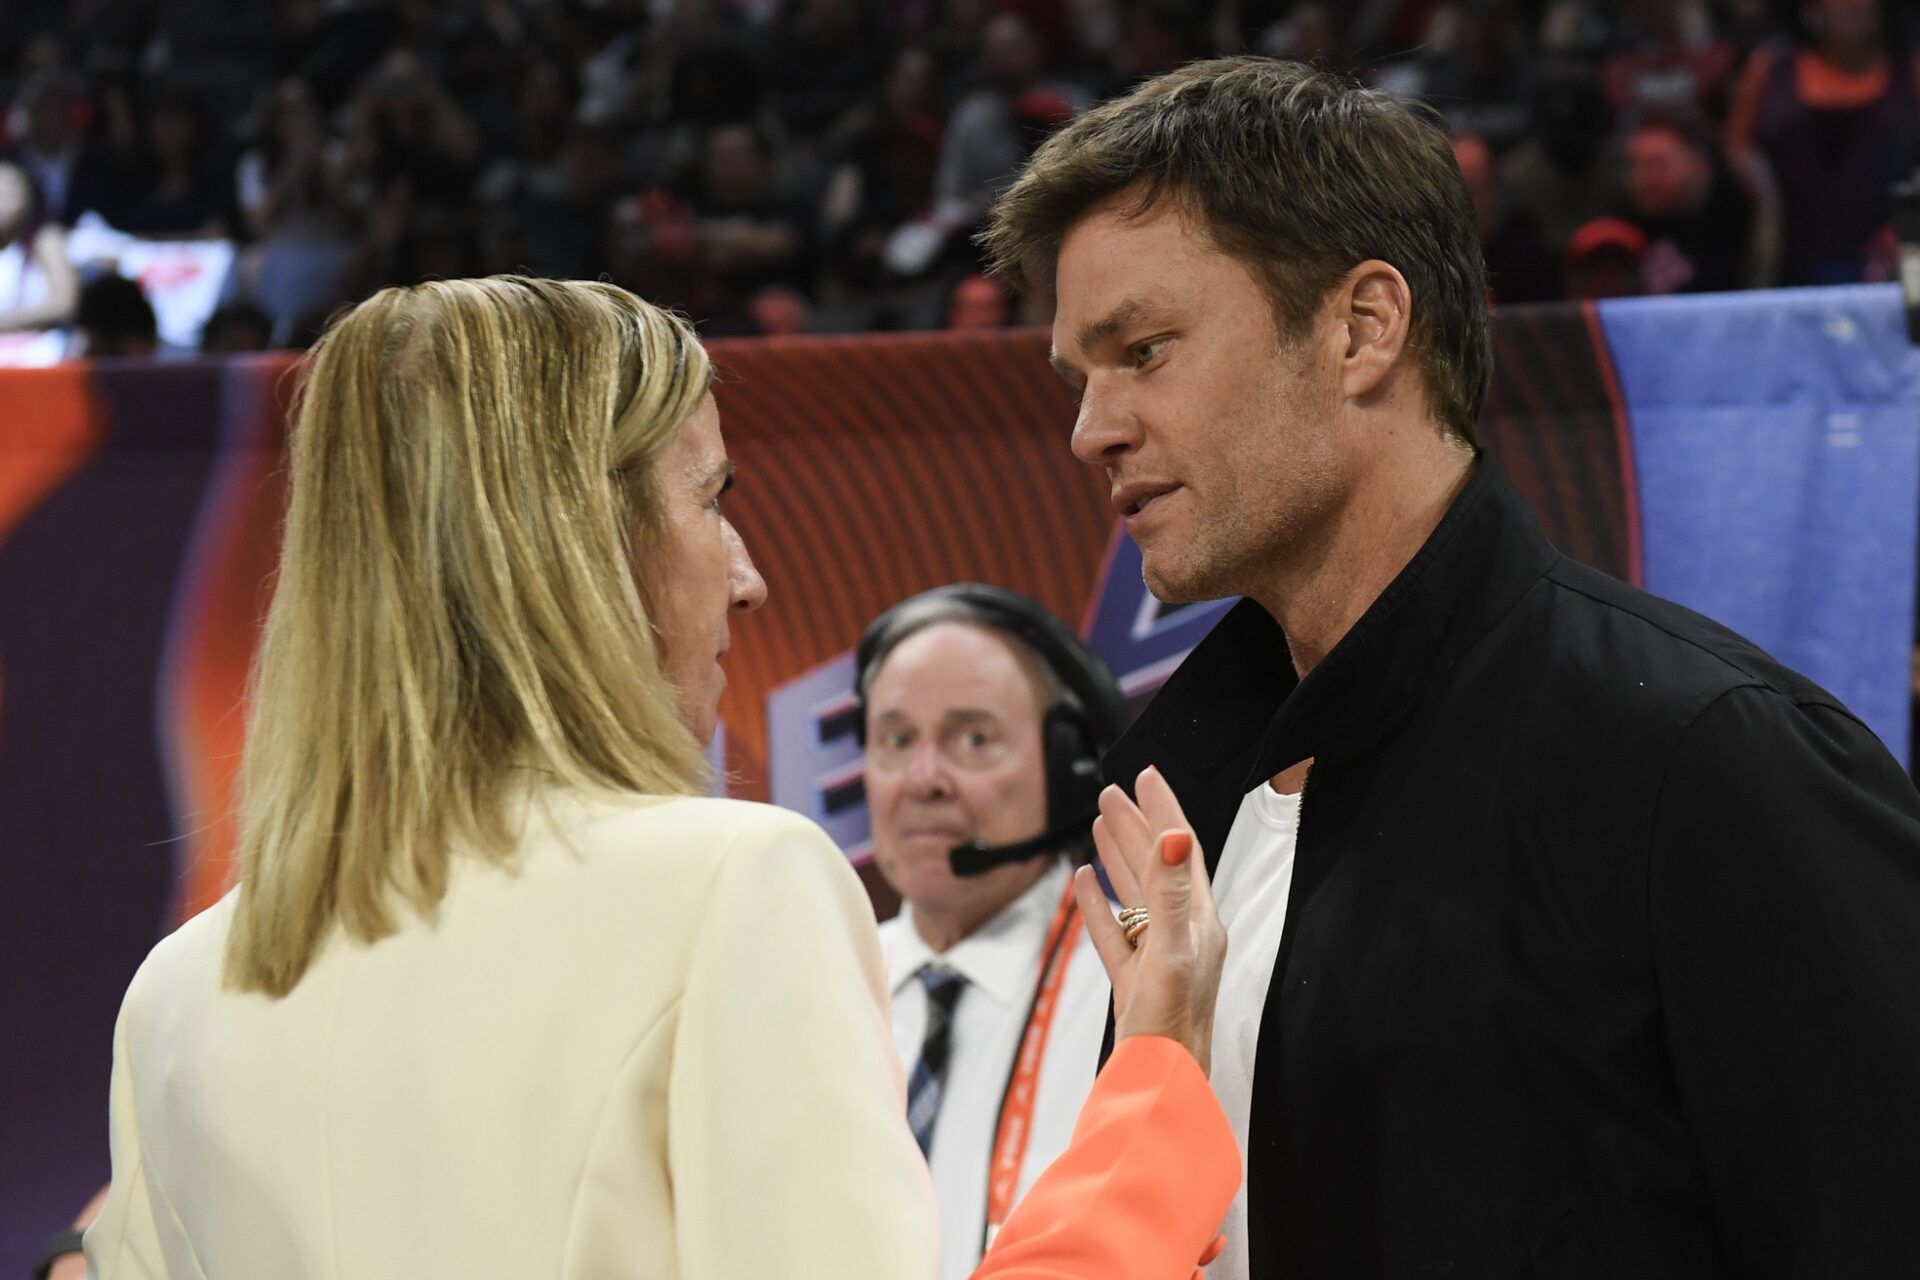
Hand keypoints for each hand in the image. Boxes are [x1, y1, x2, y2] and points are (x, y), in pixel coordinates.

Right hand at [1072, 766, 1225, 1074]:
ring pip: (1135, 893)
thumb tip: (1175, 835)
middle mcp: (1182, 934)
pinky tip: (1084, 882)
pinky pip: (1113, 930)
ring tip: (1100, 822)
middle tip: (1111, 791)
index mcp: (1198, 922)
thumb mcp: (1172, 952)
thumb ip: (1172, 893)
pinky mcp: (1133, 980)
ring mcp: (1156, 956)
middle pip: (1157, 865)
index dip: (1164, 810)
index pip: (1181, 850)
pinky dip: (1098, 903)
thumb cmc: (1172, 1027)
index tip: (1145, 775)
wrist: (1161, 1085)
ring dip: (1118, 855)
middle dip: (1136, 824)